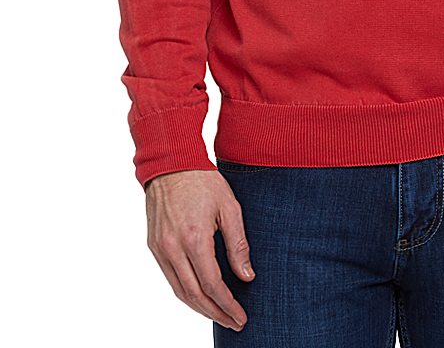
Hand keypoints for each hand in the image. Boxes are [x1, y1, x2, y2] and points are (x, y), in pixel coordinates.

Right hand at [145, 168, 254, 331]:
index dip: (227, 304)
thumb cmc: (203, 181)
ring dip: (199, 308)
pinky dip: (185, 292)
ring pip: (179, 291)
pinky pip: (169, 278)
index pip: (212, 285)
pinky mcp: (153, 246)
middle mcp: (173, 248)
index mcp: (194, 238)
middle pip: (194, 295)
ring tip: (218, 314)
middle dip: (215, 313)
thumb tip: (247, 276)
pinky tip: (199, 296)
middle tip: (233, 322)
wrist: (171, 163)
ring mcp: (160, 249)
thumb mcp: (229, 207)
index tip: (241, 316)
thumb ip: (238, 244)